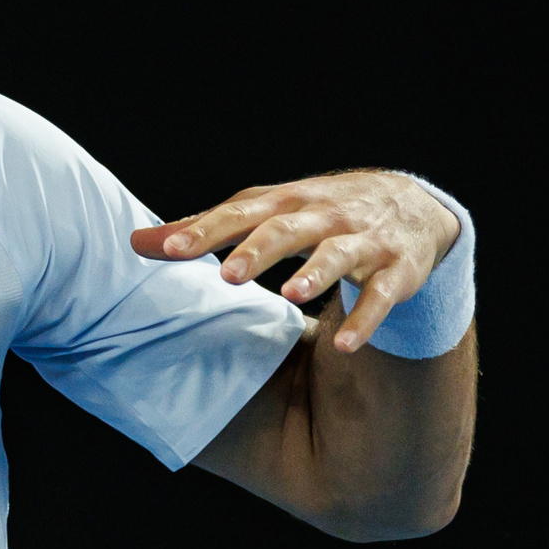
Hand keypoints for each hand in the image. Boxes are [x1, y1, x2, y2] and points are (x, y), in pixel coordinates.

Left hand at [131, 172, 460, 353]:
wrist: (412, 204)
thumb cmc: (317, 211)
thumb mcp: (265, 212)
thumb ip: (205, 228)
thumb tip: (136, 243)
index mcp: (284, 203)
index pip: (239, 214)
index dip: (204, 230)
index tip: (169, 250)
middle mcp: (323, 216)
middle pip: (287, 230)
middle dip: (258, 250)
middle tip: (229, 274)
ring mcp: (362, 242)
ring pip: (338, 255)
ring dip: (316, 275)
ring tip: (290, 295)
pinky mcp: (395, 271)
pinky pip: (380, 297)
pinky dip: (364, 321)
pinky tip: (343, 346)